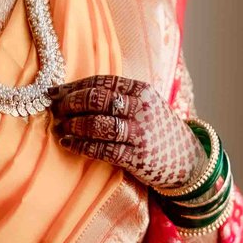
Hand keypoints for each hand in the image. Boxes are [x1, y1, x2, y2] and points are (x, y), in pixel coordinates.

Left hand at [49, 75, 204, 188]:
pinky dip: (81, 146)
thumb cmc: (157, 130)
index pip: (103, 82)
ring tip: (60, 127)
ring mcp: (141, 133)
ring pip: (99, 124)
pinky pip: (103, 149)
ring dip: (74, 125)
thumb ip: (118, 98)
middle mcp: (143, 109)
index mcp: (143, 91)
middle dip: (72, 103)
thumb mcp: (146, 106)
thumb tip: (72, 93)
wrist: (187, 160)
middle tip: (56, 109)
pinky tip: (68, 143)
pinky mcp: (137, 157)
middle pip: (99, 100)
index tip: (54, 92)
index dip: (75, 86)